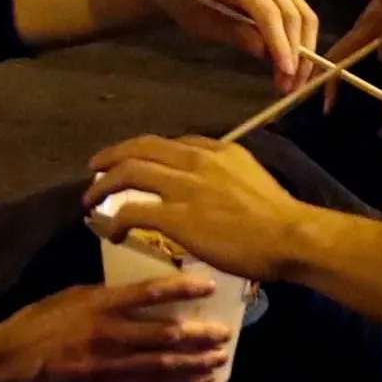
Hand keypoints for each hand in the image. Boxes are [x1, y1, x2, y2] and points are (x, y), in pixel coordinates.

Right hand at [0, 274, 237, 381]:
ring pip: (161, 366)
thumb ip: (106, 296)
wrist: (7, 362)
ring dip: (195, 364)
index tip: (209, 284)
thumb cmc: (37, 323)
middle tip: (227, 333)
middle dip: (199, 335)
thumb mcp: (71, 296)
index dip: (182, 289)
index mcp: (100, 303)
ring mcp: (109, 363)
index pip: (148, 293)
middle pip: (164, 335)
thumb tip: (139, 293)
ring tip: (220, 360)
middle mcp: (109, 333)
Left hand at [84, 134, 326, 283]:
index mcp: (218, 151)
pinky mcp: (176, 217)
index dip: (146, 152)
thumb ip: (231, 178)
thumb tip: (219, 191)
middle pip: (142, 148)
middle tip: (95, 168)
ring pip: (129, 173)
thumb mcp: (254, 179)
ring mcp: (185, 187)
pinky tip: (112, 234)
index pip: (172, 144)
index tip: (135, 163)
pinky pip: (133, 212)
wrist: (290, 237)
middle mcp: (197, 161)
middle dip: (113, 156)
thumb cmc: (280, 218)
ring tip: (91, 199)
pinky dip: (116, 221)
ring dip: (104, 186)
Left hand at [144, 0, 318, 85]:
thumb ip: (238, 35)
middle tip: (291, 86)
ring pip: (304, 17)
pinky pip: (302, 17)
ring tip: (294, 82)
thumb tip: (266, 52)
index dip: (281, 44)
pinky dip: (302, 43)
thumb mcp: (208, 26)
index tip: (286, 72)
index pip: (270, 14)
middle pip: (292, 16)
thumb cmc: (193, 9)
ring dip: (304, 52)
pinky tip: (295, 65)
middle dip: (295, 54)